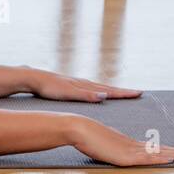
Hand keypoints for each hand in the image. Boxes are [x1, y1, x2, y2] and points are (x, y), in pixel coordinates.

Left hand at [24, 67, 141, 101]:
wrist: (35, 78)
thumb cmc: (50, 87)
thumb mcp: (68, 93)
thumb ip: (86, 95)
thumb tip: (104, 95)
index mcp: (86, 86)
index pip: (110, 90)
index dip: (124, 93)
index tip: (139, 93)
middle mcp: (85, 83)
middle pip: (108, 87)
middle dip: (123, 91)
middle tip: (138, 92)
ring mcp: (79, 84)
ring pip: (101, 87)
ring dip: (113, 90)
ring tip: (123, 93)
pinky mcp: (73, 86)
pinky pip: (92, 88)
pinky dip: (101, 90)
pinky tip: (99, 93)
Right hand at [67, 114, 173, 166]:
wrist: (79, 128)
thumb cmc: (86, 136)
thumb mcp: (100, 144)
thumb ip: (108, 147)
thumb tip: (110, 150)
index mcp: (127, 143)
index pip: (151, 148)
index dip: (165, 149)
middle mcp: (132, 145)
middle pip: (159, 149)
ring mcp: (130, 150)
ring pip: (158, 153)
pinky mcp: (126, 156)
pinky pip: (148, 158)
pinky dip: (161, 159)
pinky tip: (172, 159)